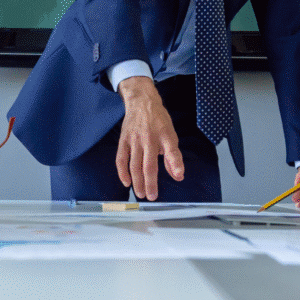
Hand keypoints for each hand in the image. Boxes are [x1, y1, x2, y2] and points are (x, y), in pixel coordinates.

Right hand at [115, 76, 183, 200]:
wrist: (141, 102)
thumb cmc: (158, 119)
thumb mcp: (171, 134)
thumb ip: (173, 155)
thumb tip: (178, 175)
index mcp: (163, 136)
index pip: (171, 151)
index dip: (175, 164)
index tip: (178, 177)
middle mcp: (148, 139)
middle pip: (148, 165)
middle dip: (150, 183)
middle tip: (152, 197)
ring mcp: (134, 140)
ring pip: (134, 165)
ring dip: (137, 181)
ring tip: (140, 194)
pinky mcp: (124, 140)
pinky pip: (121, 159)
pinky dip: (122, 172)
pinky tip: (126, 182)